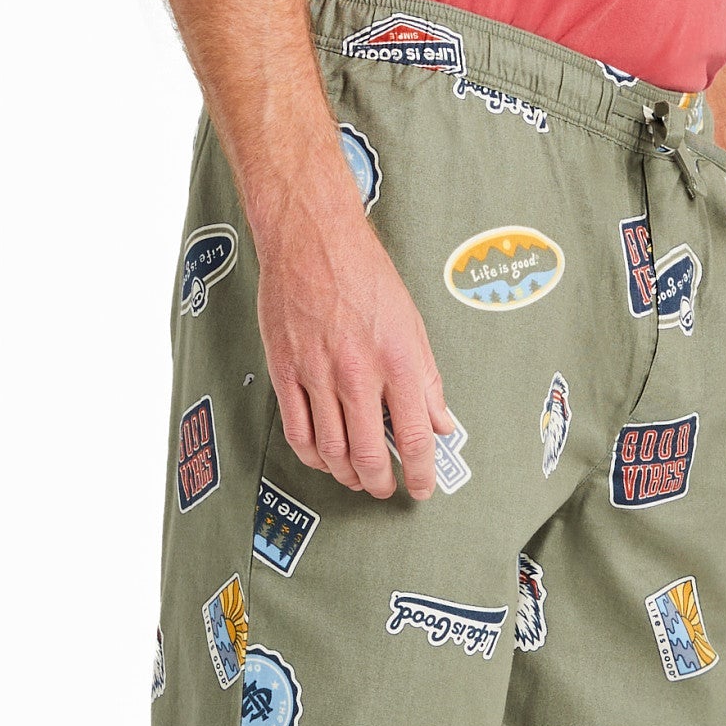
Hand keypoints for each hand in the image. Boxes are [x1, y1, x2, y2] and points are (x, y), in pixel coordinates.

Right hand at [251, 173, 456, 499]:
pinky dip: (312, 456)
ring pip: (331, 450)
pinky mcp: (285, 370)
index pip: (414, 437)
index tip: (422, 488)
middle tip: (384, 489)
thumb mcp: (412, 323)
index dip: (421, 473)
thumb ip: (426, 379)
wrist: (310, 236)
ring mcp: (317, 373)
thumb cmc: (364, 273)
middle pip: (368, 454)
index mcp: (397, 360)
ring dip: (346, 474)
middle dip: (379, 482)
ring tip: (356, 478)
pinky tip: (324, 459)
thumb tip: (440, 422)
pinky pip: (297, 431)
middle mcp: (357, 372)